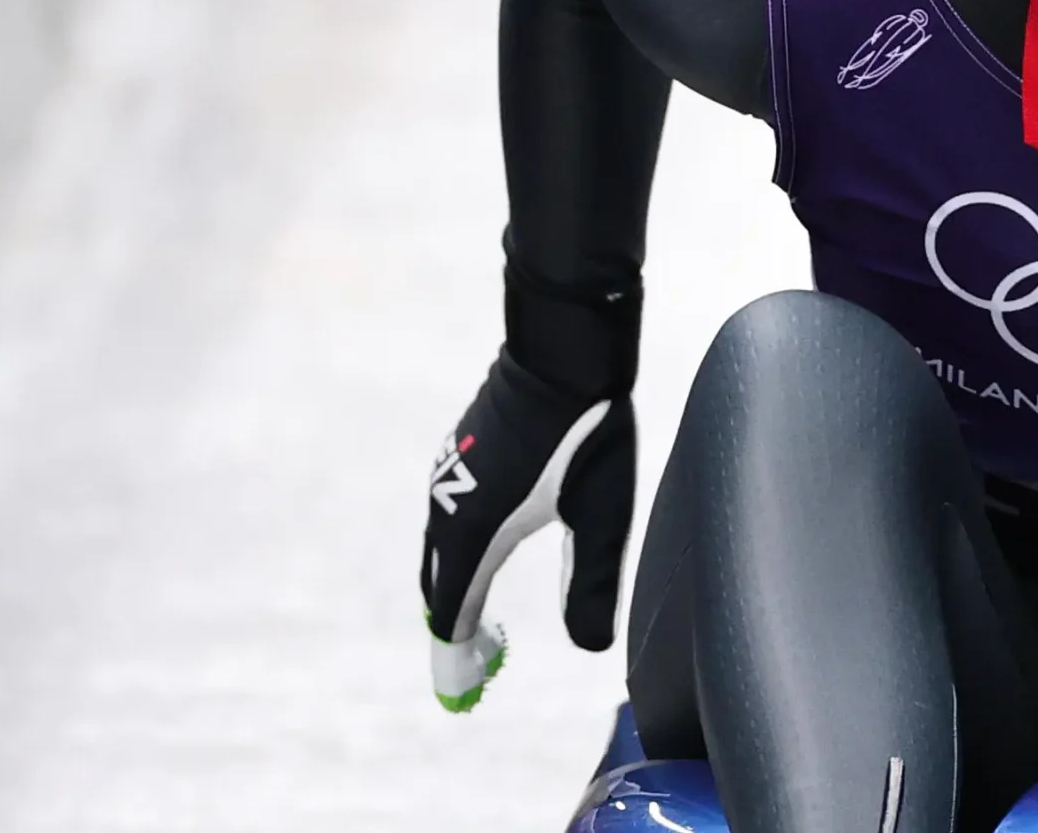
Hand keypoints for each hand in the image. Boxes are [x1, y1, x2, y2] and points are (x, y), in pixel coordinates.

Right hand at [421, 350, 634, 710]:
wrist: (563, 351)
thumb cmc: (588, 433)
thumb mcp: (601, 516)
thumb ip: (591, 585)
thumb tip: (591, 647)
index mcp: (475, 532)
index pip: (451, 609)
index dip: (456, 653)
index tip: (465, 686)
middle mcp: (447, 508)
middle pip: (437, 584)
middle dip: (453, 627)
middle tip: (475, 664)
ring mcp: (447, 478)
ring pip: (438, 549)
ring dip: (451, 587)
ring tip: (476, 621)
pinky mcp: (457, 456)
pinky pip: (444, 519)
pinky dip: (454, 551)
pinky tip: (480, 554)